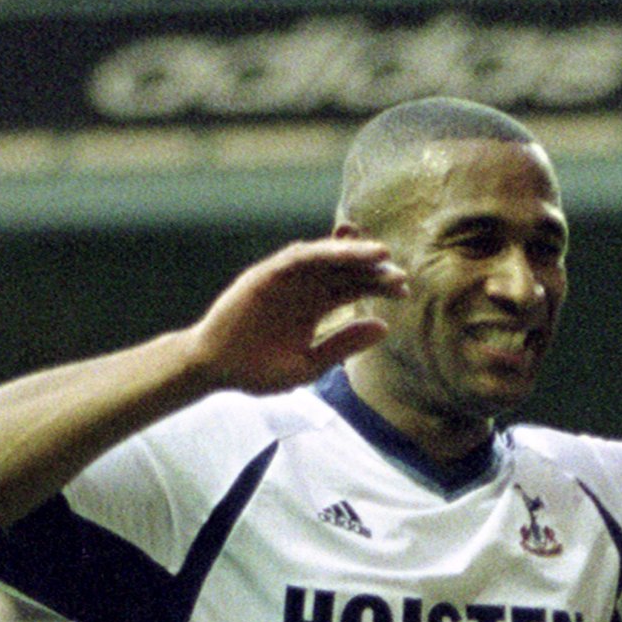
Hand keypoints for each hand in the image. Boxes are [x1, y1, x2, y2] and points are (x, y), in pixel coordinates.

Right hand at [186, 236, 404, 393]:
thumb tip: (384, 327)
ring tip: (380, 255)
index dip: (379, 286)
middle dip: (373, 270)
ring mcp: (284, 279)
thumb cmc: (259, 370)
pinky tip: (341, 251)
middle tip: (400, 275)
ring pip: (324, 259)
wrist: (216, 369)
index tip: (404, 291)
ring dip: (351, 253)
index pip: (354, 288)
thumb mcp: (309, 364)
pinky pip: (295, 258)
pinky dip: (318, 252)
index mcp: (316, 307)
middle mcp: (304, 288)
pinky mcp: (264, 276)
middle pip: (345, 271)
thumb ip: (343, 345)